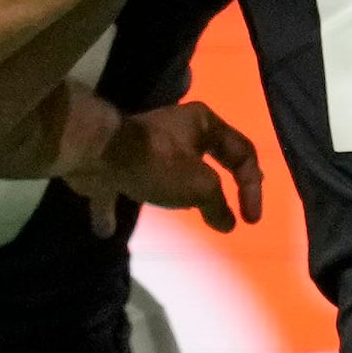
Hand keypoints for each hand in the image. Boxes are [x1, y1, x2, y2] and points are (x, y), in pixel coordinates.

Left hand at [65, 98, 261, 233]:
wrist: (99, 153)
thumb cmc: (160, 163)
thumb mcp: (201, 186)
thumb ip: (218, 206)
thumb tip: (226, 223)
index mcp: (204, 124)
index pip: (243, 153)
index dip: (253, 187)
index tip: (250, 220)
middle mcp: (177, 128)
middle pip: (210, 158)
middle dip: (220, 186)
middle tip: (230, 210)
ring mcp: (145, 144)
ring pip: (172, 169)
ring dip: (179, 192)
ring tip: (188, 211)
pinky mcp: (116, 162)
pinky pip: (123, 186)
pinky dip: (118, 206)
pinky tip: (109, 228)